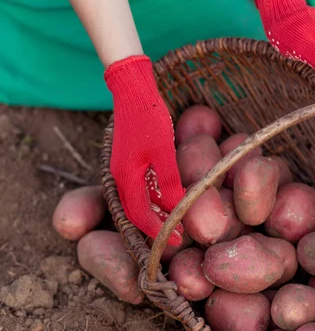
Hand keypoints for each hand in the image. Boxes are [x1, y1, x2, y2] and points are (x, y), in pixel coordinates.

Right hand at [105, 55, 184, 244]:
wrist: (132, 89)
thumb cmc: (148, 116)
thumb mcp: (162, 150)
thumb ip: (168, 181)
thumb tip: (176, 209)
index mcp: (125, 178)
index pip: (140, 217)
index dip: (158, 232)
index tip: (177, 241)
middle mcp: (119, 177)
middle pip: (135, 213)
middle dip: (155, 228)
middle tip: (177, 236)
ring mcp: (121, 169)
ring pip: (136, 202)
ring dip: (154, 214)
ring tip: (174, 222)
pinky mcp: (127, 161)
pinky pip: (138, 188)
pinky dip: (151, 199)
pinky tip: (167, 199)